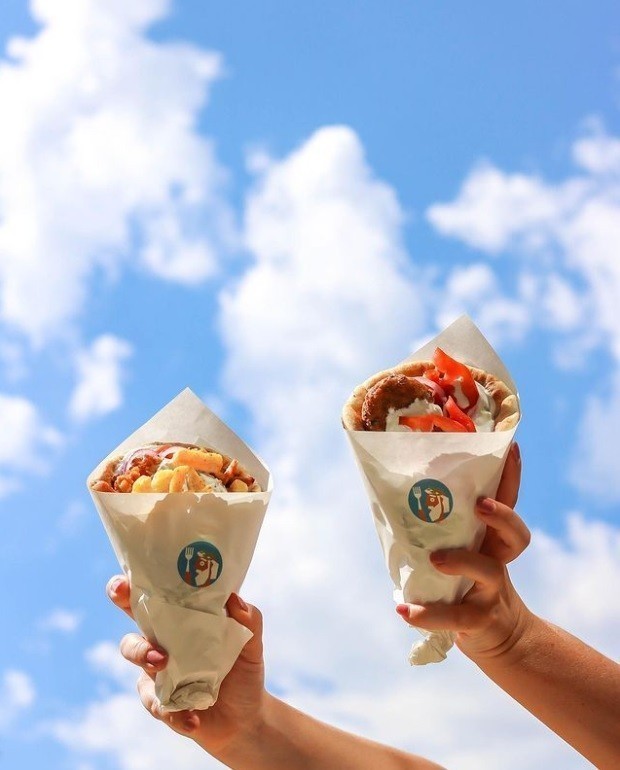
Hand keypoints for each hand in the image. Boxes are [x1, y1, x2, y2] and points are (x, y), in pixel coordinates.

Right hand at [106, 578, 265, 755]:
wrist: (246, 716)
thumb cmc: (243, 669)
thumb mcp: (251, 643)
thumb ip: (248, 619)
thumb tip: (234, 599)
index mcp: (179, 621)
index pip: (149, 599)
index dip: (128, 589)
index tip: (124, 584)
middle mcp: (162, 644)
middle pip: (131, 637)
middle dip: (131, 635)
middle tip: (151, 645)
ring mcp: (158, 676)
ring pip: (137, 666)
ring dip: (146, 663)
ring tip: (167, 667)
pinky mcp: (162, 704)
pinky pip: (157, 705)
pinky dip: (174, 713)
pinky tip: (193, 718)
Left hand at [396, 442, 532, 660]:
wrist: (495, 634)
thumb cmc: (464, 582)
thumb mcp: (457, 551)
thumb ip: (436, 527)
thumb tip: (386, 491)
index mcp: (491, 538)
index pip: (507, 503)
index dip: (512, 476)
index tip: (512, 447)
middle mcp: (498, 560)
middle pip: (516, 536)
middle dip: (501, 517)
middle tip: (479, 505)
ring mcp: (492, 591)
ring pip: (488, 572)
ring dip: (461, 561)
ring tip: (435, 559)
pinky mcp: (479, 620)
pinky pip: (456, 617)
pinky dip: (428, 615)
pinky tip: (404, 610)